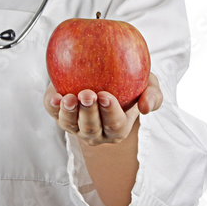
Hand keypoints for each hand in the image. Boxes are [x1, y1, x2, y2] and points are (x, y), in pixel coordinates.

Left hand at [43, 73, 162, 145]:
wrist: (105, 73)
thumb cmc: (130, 83)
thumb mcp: (148, 85)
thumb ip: (154, 95)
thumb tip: (147, 108)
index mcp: (116, 129)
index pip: (114, 126)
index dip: (110, 113)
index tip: (106, 96)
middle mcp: (95, 132)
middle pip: (90, 127)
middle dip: (88, 112)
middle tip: (88, 94)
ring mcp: (74, 126)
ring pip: (70, 124)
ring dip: (68, 111)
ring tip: (69, 98)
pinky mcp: (58, 114)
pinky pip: (53, 112)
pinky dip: (52, 105)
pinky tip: (54, 95)